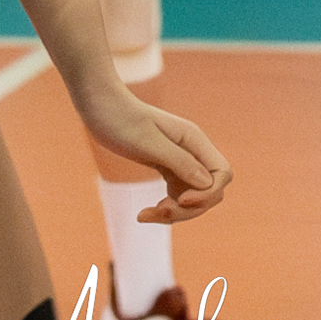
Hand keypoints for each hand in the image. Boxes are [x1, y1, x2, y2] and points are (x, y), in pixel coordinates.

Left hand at [66, 78, 230, 224]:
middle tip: (158, 210)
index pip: (221, 174)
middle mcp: (192, 150)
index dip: (208, 193)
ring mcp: (180, 160)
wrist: (99, 105)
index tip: (181, 200)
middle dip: (188, 209)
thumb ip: (180, 161)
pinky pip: (176, 196)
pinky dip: (164, 208)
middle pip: (209, 191)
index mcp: (193, 139)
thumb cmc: (120, 119)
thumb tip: (208, 184)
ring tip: (144, 215)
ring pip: (193, 198)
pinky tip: (144, 213)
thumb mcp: (148, 142)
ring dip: (174, 212)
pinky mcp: (166, 167)